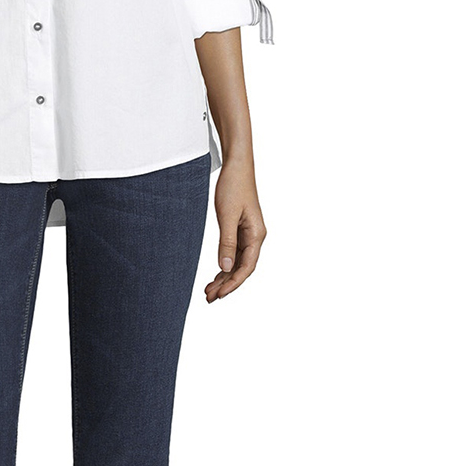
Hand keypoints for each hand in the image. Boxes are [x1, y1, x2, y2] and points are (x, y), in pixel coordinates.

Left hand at [204, 162, 265, 301]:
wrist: (237, 166)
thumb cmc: (233, 186)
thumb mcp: (227, 216)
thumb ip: (227, 243)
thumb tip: (225, 267)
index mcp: (256, 235)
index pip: (247, 267)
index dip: (233, 283)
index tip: (219, 294)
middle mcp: (255, 237)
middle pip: (242, 268)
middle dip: (226, 284)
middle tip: (209, 298)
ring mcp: (249, 234)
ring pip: (237, 263)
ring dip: (224, 277)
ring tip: (209, 291)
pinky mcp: (240, 230)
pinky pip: (234, 254)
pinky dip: (225, 265)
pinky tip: (216, 275)